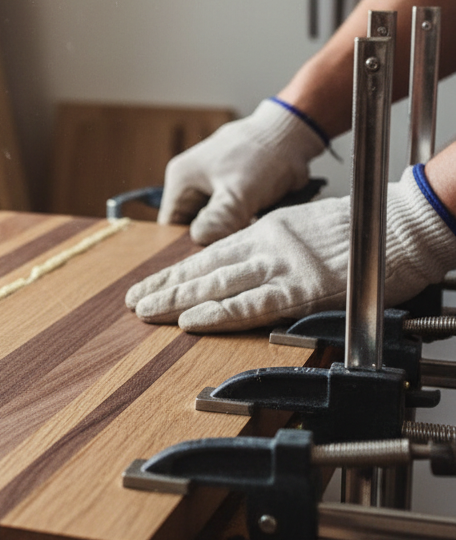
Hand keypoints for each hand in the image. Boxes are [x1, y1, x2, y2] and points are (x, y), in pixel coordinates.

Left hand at [128, 167, 455, 332]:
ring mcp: (284, 265)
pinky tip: (192, 320)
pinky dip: (220, 313)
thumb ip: (278, 248)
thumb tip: (255, 269)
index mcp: (267, 232)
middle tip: (133, 302)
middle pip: (204, 269)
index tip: (150, 284)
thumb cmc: (366, 226)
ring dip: (178, 300)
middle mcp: (267, 245)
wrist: (406, 219)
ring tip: (146, 312)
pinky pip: (254, 303)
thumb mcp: (307, 228)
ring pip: (218, 285)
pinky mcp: (306, 288)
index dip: (176, 272)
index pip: (209, 255)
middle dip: (165, 287)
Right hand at [157, 99, 325, 244]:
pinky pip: (230, 219)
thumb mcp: (238, 191)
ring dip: (229, 234)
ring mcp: (213, 189)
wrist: (293, 135)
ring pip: (214, 225)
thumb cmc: (262, 156)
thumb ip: (218, 220)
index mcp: (181, 181)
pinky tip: (254, 231)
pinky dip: (242, 226)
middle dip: (210, 240)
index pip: (170, 227)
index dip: (184, 245)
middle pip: (192, 228)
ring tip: (244, 241)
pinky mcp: (233, 194)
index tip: (206, 259)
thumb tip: (201, 242)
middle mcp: (192, 186)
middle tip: (229, 252)